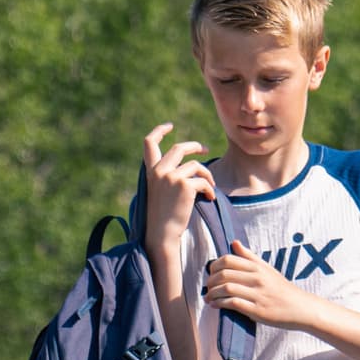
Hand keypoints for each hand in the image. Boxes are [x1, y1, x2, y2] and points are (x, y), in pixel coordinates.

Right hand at [140, 124, 211, 252]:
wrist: (161, 234)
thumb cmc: (162, 218)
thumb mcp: (159, 192)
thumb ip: (166, 177)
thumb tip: (187, 167)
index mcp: (150, 172)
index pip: (149, 143)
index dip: (159, 131)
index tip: (169, 126)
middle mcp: (159, 171)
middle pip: (179, 148)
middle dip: (194, 146)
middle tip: (204, 150)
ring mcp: (171, 176)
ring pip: (196, 166)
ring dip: (207, 175)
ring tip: (211, 187)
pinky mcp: (184, 185)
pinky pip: (204, 181)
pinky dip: (210, 189)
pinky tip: (210, 199)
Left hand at [204, 247, 318, 332]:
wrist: (300, 307)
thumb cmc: (281, 288)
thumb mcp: (267, 269)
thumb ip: (249, 256)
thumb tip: (234, 242)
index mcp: (258, 267)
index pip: (228, 260)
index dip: (214, 266)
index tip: (212, 274)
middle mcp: (257, 278)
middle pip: (224, 274)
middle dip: (210, 282)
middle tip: (208, 288)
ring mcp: (258, 294)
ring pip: (226, 289)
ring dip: (212, 294)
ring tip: (208, 298)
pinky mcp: (258, 310)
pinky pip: (233, 304)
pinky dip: (220, 304)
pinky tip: (216, 306)